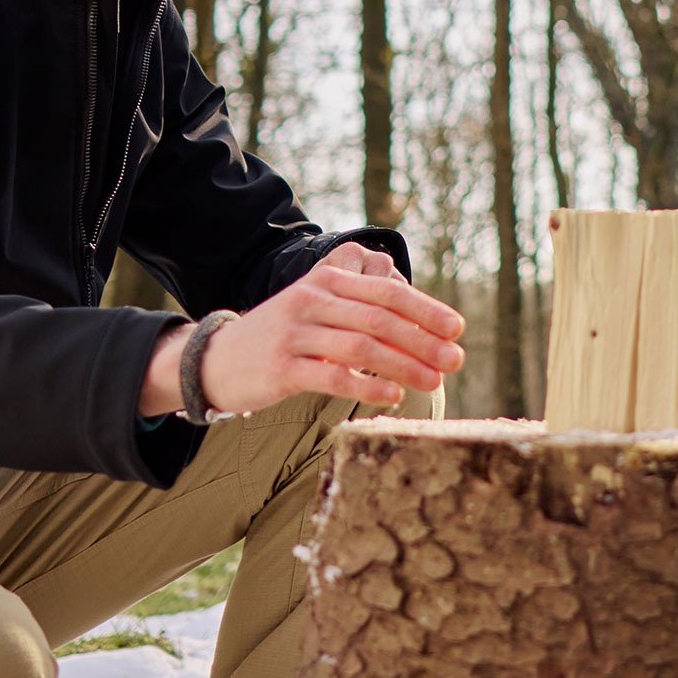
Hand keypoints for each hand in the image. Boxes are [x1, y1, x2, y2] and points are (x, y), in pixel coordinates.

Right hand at [138, 243, 464, 417]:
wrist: (219, 358)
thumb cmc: (287, 336)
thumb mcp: (321, 306)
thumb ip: (363, 305)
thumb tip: (425, 323)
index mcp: (328, 281)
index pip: (387, 292)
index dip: (426, 310)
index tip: (458, 329)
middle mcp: (312, 300)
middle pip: (380, 318)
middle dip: (423, 340)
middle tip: (456, 360)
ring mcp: (295, 333)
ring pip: (361, 347)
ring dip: (404, 366)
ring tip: (433, 382)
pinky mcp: (282, 367)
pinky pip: (332, 376)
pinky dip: (367, 386)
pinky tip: (393, 397)